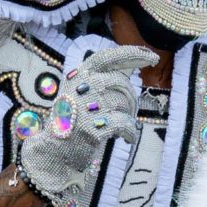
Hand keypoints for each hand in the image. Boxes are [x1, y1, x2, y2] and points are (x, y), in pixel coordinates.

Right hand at [16, 45, 141, 201]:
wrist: (53, 153)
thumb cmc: (72, 122)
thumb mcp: (82, 94)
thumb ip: (104, 79)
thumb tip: (133, 64)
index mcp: (78, 76)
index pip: (107, 57)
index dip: (132, 54)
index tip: (152, 57)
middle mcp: (81, 88)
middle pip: (121, 83)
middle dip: (131, 98)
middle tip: (128, 112)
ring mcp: (85, 107)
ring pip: (124, 104)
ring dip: (128, 117)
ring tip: (119, 127)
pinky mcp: (91, 128)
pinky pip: (125, 124)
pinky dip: (130, 132)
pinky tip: (127, 138)